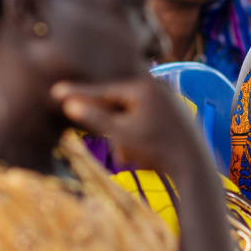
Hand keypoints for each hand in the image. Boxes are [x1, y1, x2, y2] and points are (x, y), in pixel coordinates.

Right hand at [51, 77, 211, 174]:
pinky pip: (147, 115)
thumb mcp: (122, 135)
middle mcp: (158, 84)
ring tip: (127, 156)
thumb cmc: (157, 150)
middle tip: (75, 110)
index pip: (103, 91)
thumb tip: (68, 105)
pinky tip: (136, 151)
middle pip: (118, 99)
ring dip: (123, 130)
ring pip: (132, 109)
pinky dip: (137, 130)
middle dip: (103, 116)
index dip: (78, 93)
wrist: (195, 165)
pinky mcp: (175, 108)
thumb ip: (96, 119)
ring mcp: (169, 95)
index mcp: (143, 86)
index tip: (55, 91)